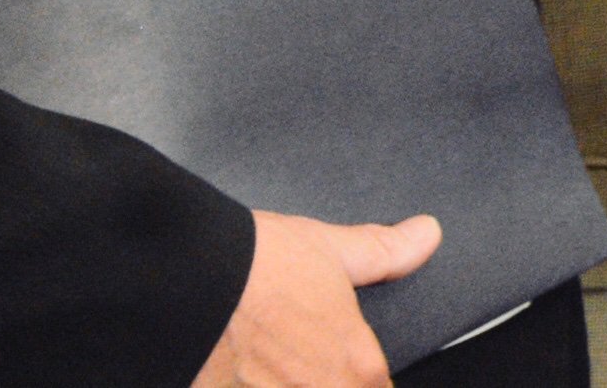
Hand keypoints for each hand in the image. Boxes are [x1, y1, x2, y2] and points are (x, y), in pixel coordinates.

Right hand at [191, 211, 436, 387]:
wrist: (178, 278)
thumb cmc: (255, 263)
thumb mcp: (330, 250)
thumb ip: (385, 251)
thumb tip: (427, 234)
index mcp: (355, 365)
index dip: (364, 383)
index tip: (348, 372)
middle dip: (320, 383)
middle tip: (300, 366)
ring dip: (283, 386)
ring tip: (267, 373)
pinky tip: (237, 379)